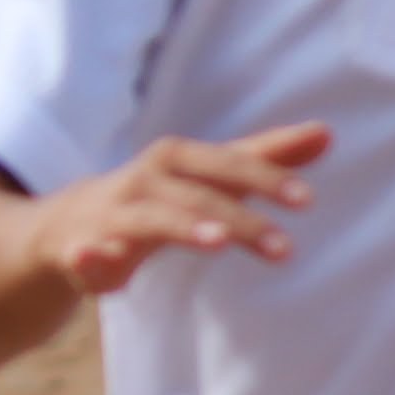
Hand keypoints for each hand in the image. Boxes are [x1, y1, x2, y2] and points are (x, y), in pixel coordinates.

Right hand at [26, 124, 330, 299]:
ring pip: (151, 219)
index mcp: (177, 159)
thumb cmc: (153, 196)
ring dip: (183, 226)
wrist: (67, 224)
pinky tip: (101, 260)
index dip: (265, 178)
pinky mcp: (82, 250)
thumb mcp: (207, 176)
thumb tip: (327, 134)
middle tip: (284, 248)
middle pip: (198, 196)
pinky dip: (92, 254)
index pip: (227, 164)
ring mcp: (113, 214)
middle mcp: (145, 180)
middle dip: (239, 219)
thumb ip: (263, 157)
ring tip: (216, 242)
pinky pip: (85, 253)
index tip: (306, 201)